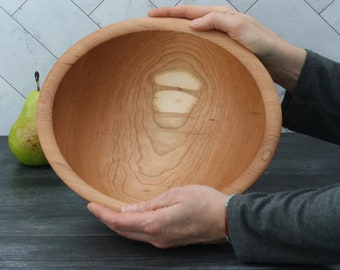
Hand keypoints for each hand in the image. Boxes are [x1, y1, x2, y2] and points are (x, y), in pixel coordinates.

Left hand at [88, 185, 228, 247]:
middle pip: (123, 231)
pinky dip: (131, 226)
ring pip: (132, 235)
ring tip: (107, 211)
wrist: (226, 219)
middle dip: (106, 219)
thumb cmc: (204, 202)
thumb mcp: (175, 195)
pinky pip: (143, 235)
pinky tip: (129, 218)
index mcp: (156, 225)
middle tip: (95, 207)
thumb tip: (128, 210)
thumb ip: (150, 205)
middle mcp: (156, 238)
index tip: (91, 205)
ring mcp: (163, 242)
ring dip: (118, 224)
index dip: (103, 214)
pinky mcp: (169, 241)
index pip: (120, 222)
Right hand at [149, 5, 305, 92]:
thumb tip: (193, 23)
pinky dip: (190, 43)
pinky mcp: (223, 48)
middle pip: (189, 18)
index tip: (151, 15)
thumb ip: (217, 21)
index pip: (189, 11)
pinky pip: (201, 43)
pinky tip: (184, 49)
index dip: (170, 13)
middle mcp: (218, 23)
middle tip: (152, 23)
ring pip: (194, 30)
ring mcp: (220, 36)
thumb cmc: (262, 43)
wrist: (276, 60)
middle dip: (170, 19)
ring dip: (178, 30)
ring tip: (163, 34)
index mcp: (220, 15)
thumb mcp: (240, 27)